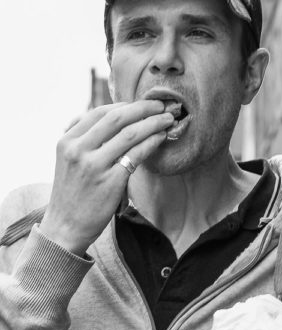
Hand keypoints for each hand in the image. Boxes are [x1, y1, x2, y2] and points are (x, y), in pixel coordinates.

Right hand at [39, 101, 173, 254]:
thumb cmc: (73, 193)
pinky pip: (135, 155)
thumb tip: (110, 120)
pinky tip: (161, 138)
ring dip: (153, 123)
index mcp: (67, 141)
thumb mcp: (69, 161)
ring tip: (168, 120)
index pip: (99, 113)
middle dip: (143, 108)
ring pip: (129, 135)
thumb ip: (85, 140)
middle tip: (162, 105)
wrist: (66, 225)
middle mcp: (78, 149)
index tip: (143, 104)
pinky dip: (151, 143)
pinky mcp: (110, 181)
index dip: (125, 106)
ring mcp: (94, 165)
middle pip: (116, 119)